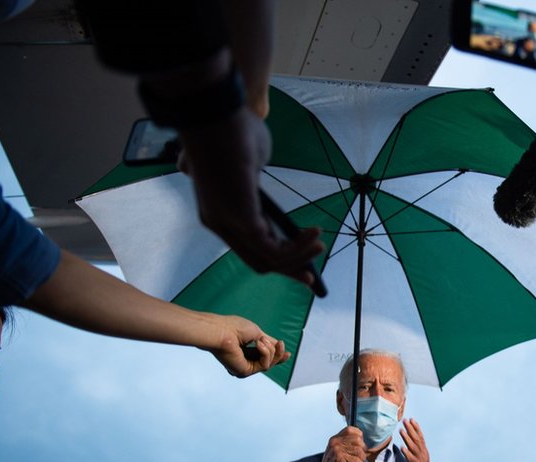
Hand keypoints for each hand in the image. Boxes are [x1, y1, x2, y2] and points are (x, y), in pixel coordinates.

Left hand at [177, 107, 325, 289]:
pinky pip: (274, 250)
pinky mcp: (240, 220)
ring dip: (299, 258)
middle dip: (289, 268)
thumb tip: (259, 186)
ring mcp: (227, 224)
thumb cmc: (231, 128)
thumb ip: (255, 182)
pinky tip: (314, 234)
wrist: (215, 113)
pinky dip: (298, 248)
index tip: (301, 255)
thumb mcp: (249, 161)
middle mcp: (218, 224)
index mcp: (217, 211)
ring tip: (319, 244)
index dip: (277, 254)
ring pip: (267, 260)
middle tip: (312, 273)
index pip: (249, 246)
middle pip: (258, 261)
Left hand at [204, 313, 288, 376]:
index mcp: (244, 352)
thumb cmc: (233, 328)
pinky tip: (259, 343)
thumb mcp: (257, 333)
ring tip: (262, 340)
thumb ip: (268, 341)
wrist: (221, 330)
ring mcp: (243, 368)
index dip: (277, 356)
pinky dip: (266, 353)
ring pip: (269, 364)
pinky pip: (265, 365)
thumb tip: (277, 345)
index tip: (288, 352)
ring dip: (270, 350)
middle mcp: (243, 362)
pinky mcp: (244, 372)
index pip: (263, 357)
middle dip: (278, 355)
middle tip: (281, 344)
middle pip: (269, 363)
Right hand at [305, 426, 366, 461]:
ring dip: (361, 459)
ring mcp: (337, 450)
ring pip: (359, 450)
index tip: (359, 446)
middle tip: (360, 458)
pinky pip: (357, 460)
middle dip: (362, 450)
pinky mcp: (339, 459)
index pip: (351, 429)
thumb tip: (362, 442)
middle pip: (358, 440)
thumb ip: (346, 445)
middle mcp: (335, 442)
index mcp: (335, 439)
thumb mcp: (337, 452)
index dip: (359, 436)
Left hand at [400, 418, 435, 461]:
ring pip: (414, 448)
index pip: (421, 439)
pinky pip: (412, 460)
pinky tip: (402, 448)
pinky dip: (407, 453)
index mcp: (424, 454)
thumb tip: (408, 447)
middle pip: (417, 440)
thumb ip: (414, 456)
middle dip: (411, 430)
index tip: (412, 419)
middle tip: (405, 420)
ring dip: (408, 438)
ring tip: (401, 430)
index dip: (416, 429)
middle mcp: (424, 457)